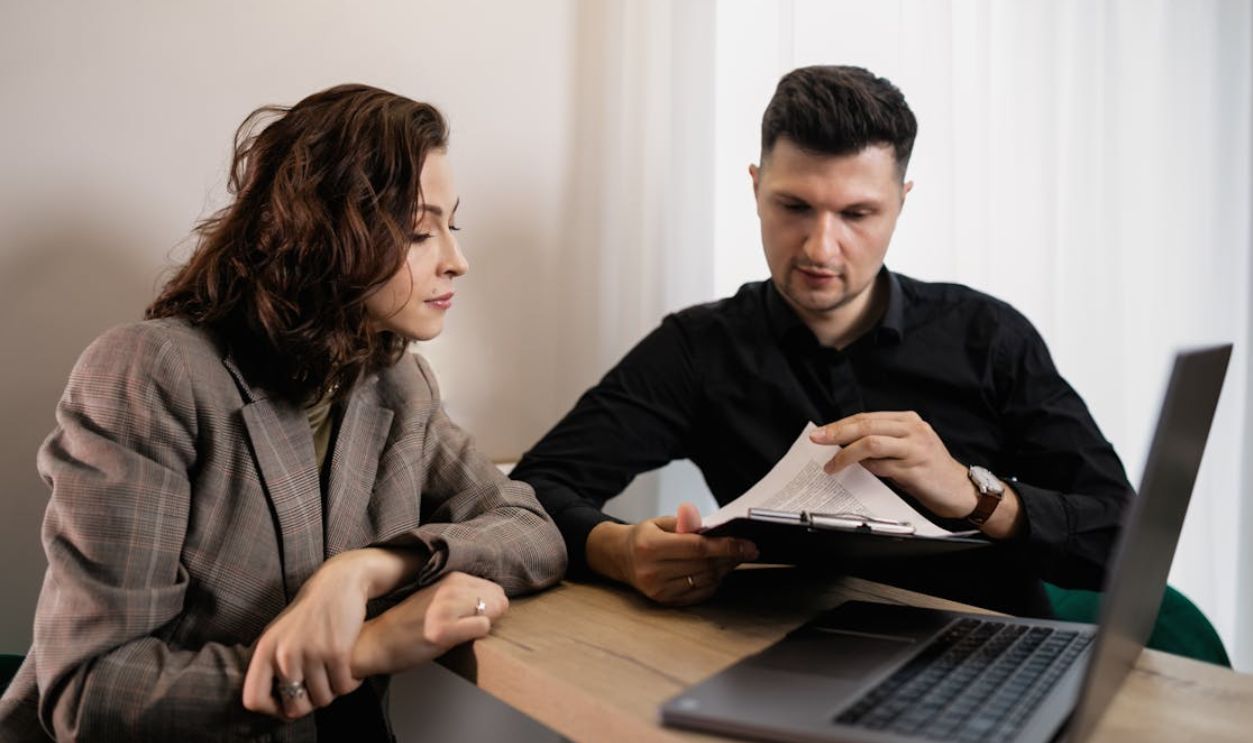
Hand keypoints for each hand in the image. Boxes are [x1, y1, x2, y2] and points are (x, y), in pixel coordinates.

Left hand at [242, 547, 421, 719]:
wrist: (338, 582)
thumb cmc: (310, 612)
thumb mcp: (280, 633)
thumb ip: (272, 665)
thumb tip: (275, 704)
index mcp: (265, 650)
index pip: (254, 700)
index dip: (272, 710)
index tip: (289, 703)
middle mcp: (284, 654)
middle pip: (295, 706)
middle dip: (312, 704)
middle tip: (322, 691)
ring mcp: (311, 652)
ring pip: (323, 699)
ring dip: (334, 693)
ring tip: (338, 678)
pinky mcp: (337, 650)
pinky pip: (344, 687)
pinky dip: (350, 684)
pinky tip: (352, 672)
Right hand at [350, 572, 507, 676]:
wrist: (378, 642)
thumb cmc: (409, 624)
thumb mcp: (437, 597)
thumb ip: (464, 594)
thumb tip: (500, 600)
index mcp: (450, 577)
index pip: (493, 587)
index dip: (489, 606)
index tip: (472, 616)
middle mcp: (450, 587)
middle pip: (497, 598)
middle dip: (491, 615)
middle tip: (467, 626)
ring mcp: (446, 608)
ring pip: (492, 611)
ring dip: (482, 625)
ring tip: (459, 632)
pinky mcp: (443, 631)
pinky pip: (482, 628)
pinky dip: (476, 636)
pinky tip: (456, 639)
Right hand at [586, 502, 757, 605]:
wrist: (620, 558)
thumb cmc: (645, 537)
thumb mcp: (661, 522)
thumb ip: (686, 524)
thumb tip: (714, 527)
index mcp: (651, 547)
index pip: (698, 548)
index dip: (727, 546)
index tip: (749, 545)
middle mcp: (653, 571)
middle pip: (704, 566)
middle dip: (730, 557)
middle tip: (747, 549)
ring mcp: (658, 590)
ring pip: (705, 581)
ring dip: (724, 569)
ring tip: (733, 558)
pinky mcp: (664, 601)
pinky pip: (699, 593)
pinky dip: (713, 582)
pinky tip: (717, 571)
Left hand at [810, 411, 975, 518]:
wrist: (960, 490)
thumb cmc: (929, 470)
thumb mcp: (906, 448)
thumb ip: (881, 442)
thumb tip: (845, 444)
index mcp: (909, 421)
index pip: (867, 417)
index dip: (841, 424)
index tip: (821, 431)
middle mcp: (913, 431)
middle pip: (866, 425)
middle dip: (837, 432)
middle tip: (817, 439)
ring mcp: (915, 449)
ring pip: (871, 443)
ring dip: (846, 454)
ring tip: (832, 465)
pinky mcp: (915, 470)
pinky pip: (882, 467)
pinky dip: (866, 469)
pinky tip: (856, 473)